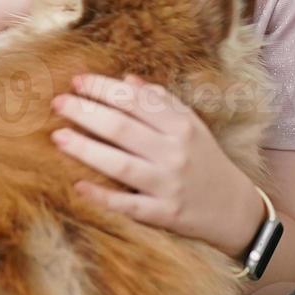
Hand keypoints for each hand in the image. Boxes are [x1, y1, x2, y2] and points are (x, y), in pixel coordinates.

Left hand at [49, 73, 263, 257]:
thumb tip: (126, 79)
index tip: (76, 81)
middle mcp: (174, 151)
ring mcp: (169, 184)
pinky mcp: (164, 214)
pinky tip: (78, 186)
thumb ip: (161, 101)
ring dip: (86, 149)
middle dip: (86, 112)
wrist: (235, 209)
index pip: (135, 100)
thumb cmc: (206, 160)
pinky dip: (103, 196)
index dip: (103, 88)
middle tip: (58, 103)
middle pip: (122, 127)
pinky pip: (128, 204)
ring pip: (120, 164)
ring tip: (59, 137)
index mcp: (181, 125)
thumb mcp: (192, 126)